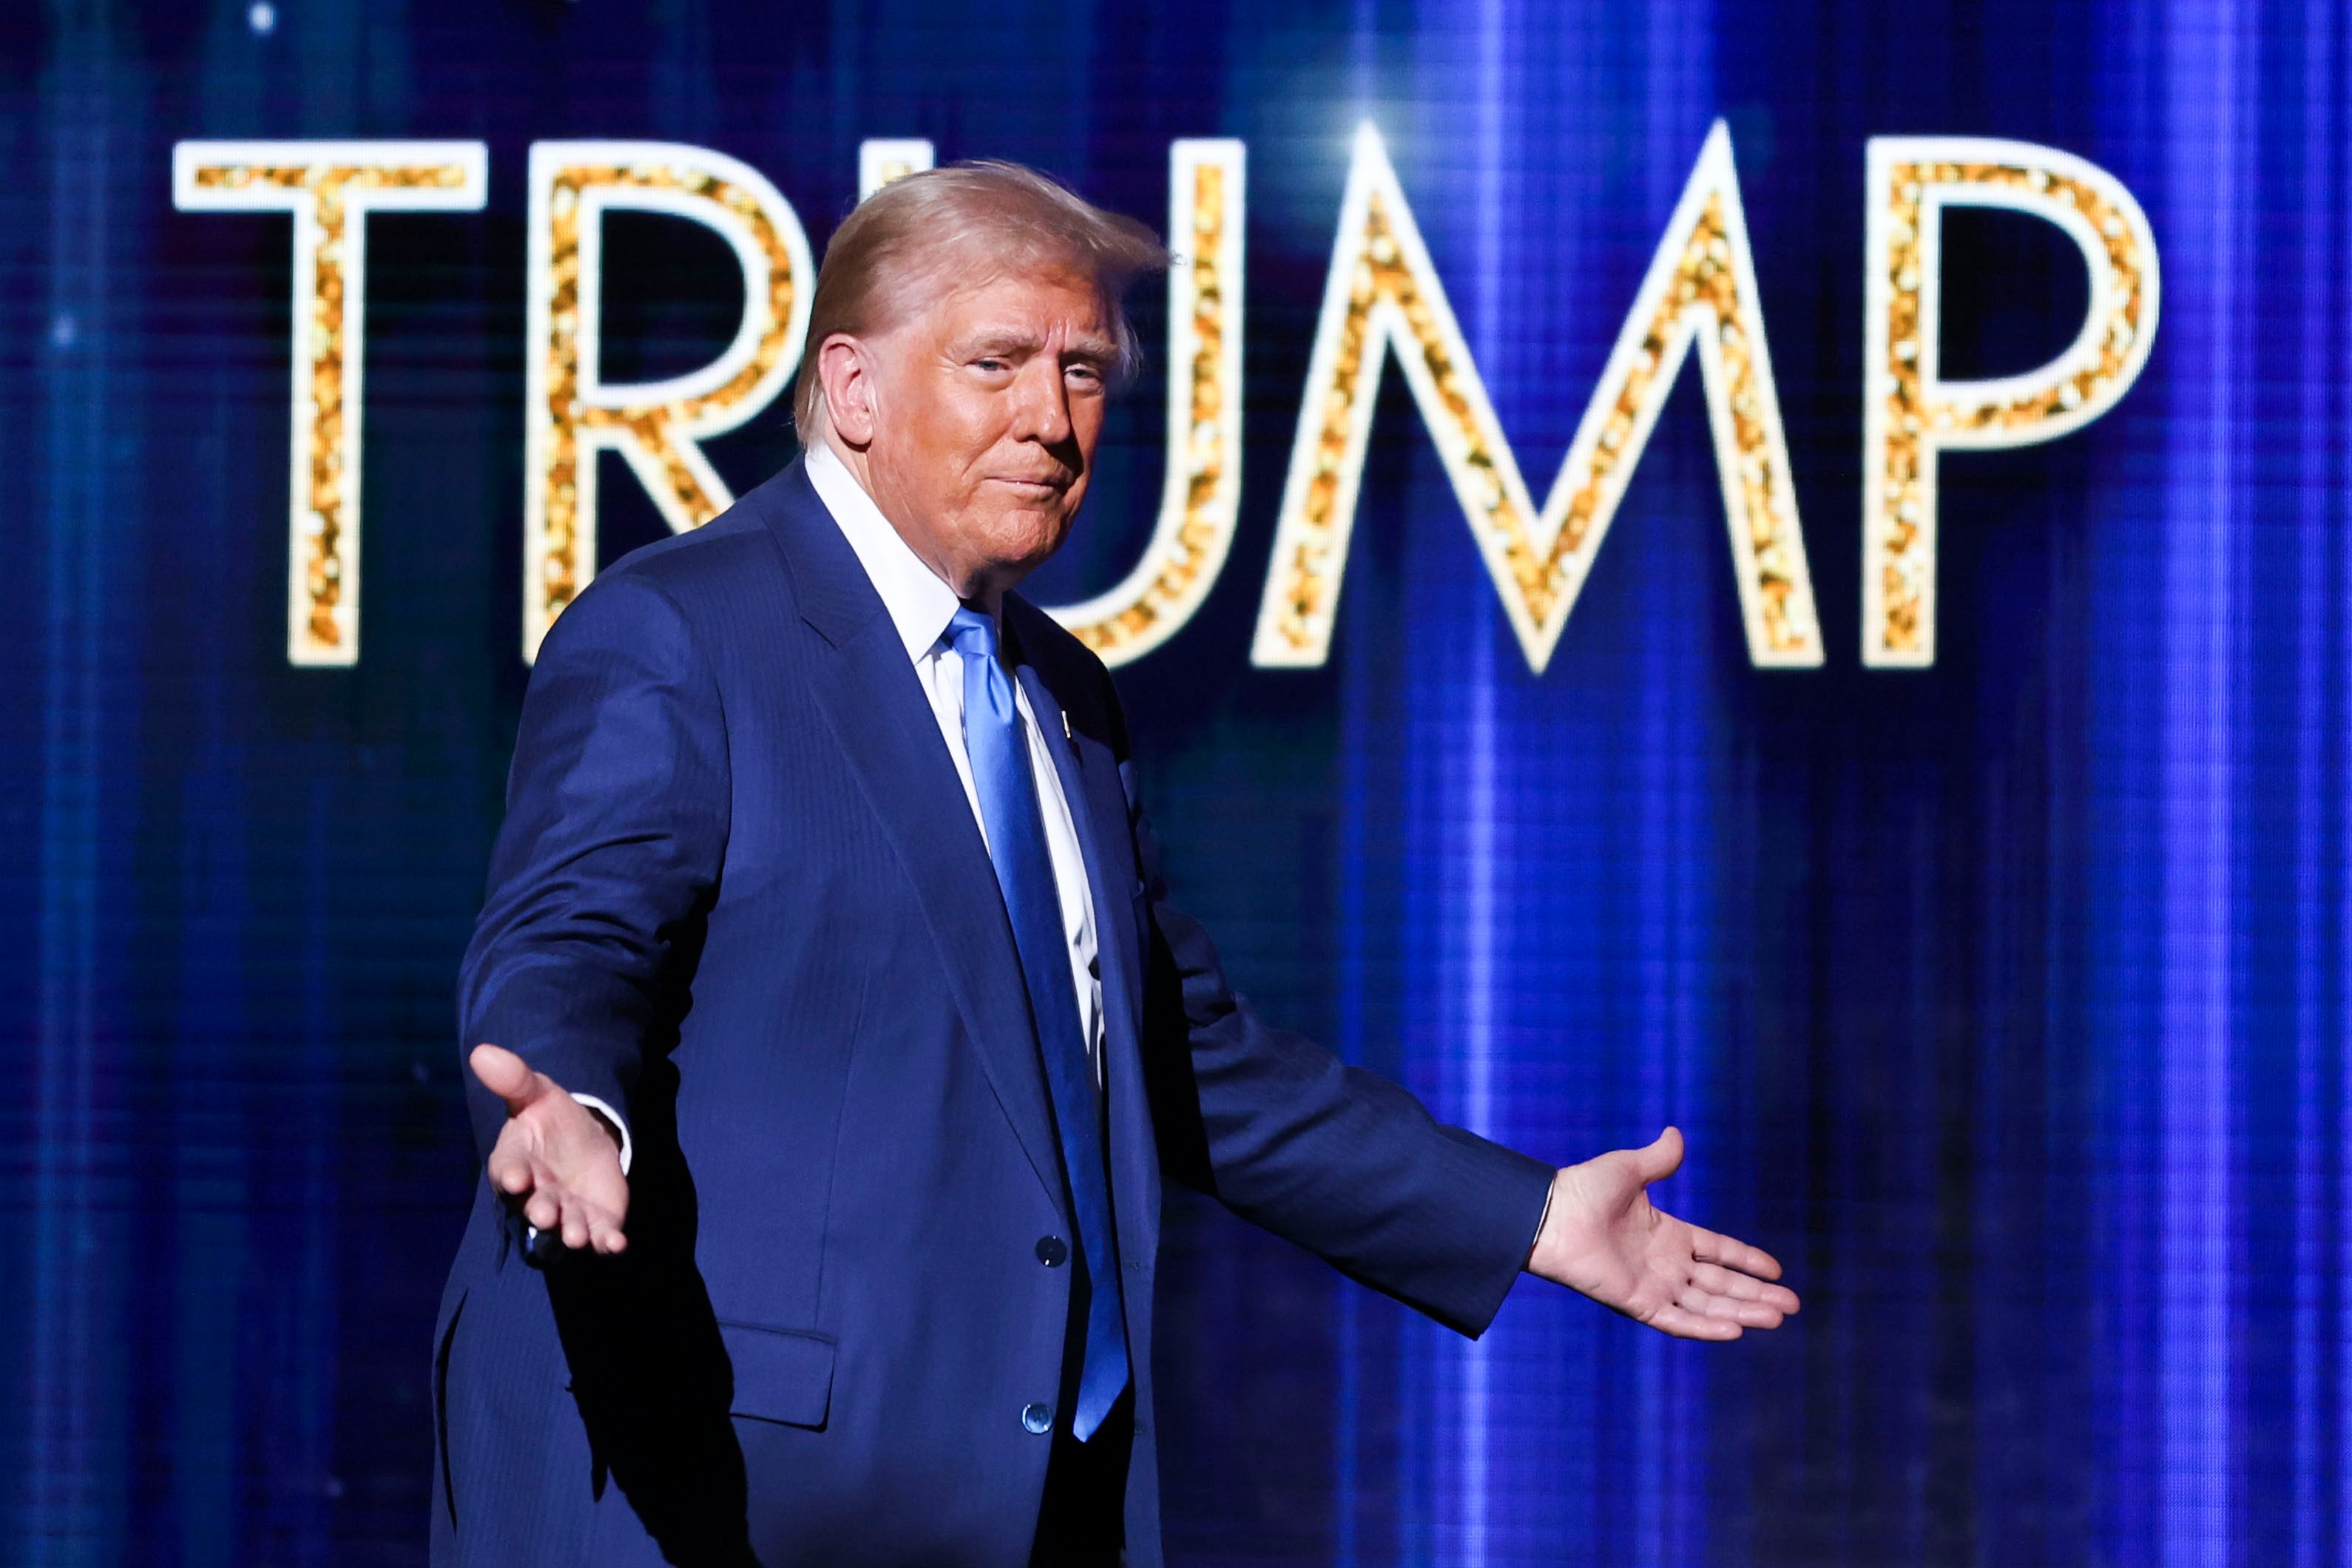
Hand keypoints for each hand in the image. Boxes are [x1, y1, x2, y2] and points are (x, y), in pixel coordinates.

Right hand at [469, 1044, 630, 1255]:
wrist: (586, 1139)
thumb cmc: (551, 1119)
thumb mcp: (537, 1093)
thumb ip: (514, 1080)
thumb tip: (481, 1052)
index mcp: (517, 1164)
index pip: (508, 1171)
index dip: (510, 1176)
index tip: (513, 1178)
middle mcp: (539, 1194)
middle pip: (536, 1206)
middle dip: (541, 1211)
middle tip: (545, 1214)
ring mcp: (568, 1210)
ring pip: (567, 1227)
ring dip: (572, 1232)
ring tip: (577, 1236)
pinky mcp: (598, 1220)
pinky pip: (601, 1237)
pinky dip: (607, 1243)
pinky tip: (616, 1244)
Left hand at [1527, 1127, 1796, 1340]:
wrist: (1550, 1214)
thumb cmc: (1582, 1189)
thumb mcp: (1628, 1169)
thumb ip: (1658, 1159)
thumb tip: (1675, 1133)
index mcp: (1667, 1233)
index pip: (1718, 1251)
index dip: (1747, 1260)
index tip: (1777, 1270)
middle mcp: (1665, 1264)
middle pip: (1721, 1283)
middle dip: (1756, 1294)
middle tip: (1791, 1305)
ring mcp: (1653, 1285)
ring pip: (1707, 1304)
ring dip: (1741, 1312)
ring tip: (1776, 1317)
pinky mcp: (1637, 1302)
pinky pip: (1677, 1319)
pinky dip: (1705, 1326)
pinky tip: (1735, 1330)